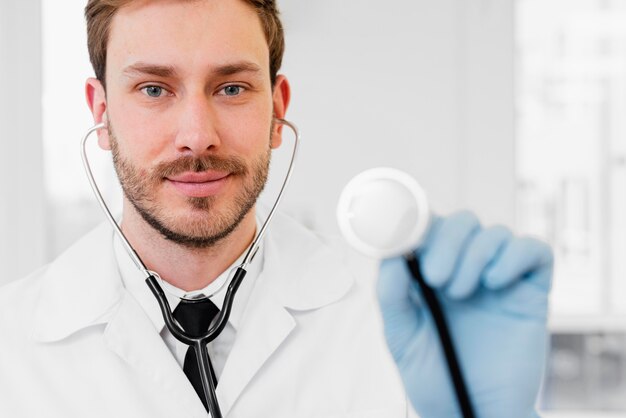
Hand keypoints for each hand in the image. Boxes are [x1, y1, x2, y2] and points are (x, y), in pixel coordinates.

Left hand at [377, 211, 552, 417]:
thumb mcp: (401, 337)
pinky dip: (515, 256)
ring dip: (475, 254)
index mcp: (431, 274)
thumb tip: (391, 253)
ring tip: (461, 294)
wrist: (472, 414)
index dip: (418, 220)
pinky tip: (494, 283)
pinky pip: (535, 251)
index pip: (428, 227)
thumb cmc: (435, 377)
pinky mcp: (531, 292)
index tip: (406, 232)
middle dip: (447, 240)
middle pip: (462, 222)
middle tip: (434, 277)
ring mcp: (499, 279)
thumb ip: (392, 295)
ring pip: (495, 233)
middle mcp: (465, 269)